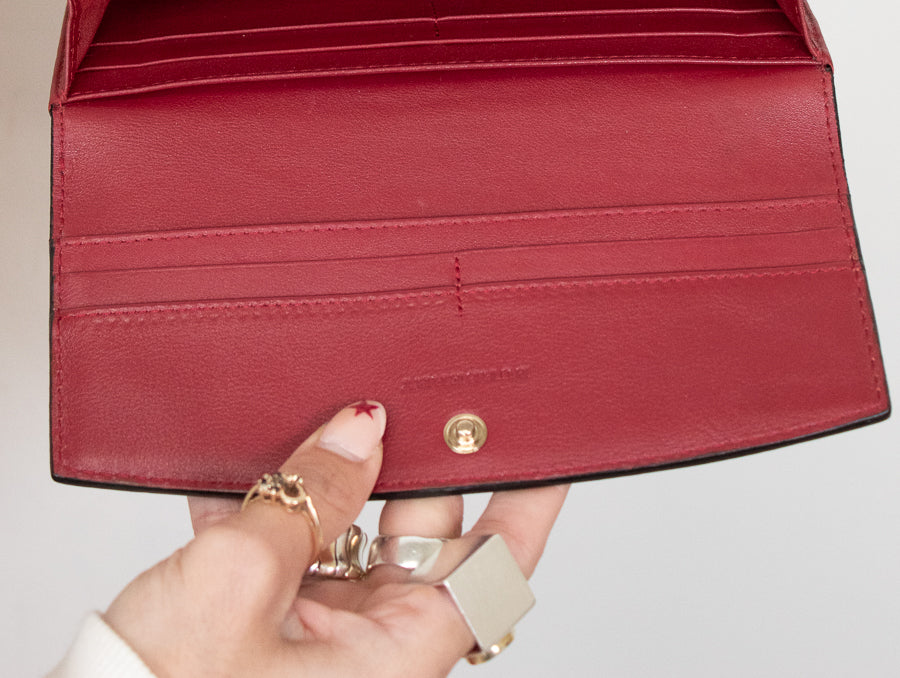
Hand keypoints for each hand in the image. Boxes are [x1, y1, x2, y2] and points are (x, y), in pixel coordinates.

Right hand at [104, 401, 567, 677]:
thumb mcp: (240, 581)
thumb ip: (309, 498)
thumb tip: (360, 427)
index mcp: (390, 661)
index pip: (489, 572)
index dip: (526, 505)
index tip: (555, 447)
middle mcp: (366, 649)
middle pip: (416, 533)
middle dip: (410, 456)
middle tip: (417, 384)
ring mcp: (314, 634)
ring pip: (346, 527)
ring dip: (326, 470)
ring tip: (322, 407)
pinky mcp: (264, 621)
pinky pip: (285, 544)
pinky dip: (264, 499)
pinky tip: (238, 457)